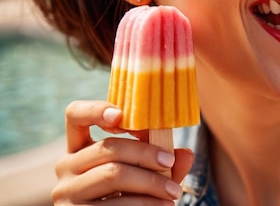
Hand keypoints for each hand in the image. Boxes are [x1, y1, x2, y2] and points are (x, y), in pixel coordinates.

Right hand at [52, 100, 193, 204]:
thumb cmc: (131, 197)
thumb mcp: (146, 175)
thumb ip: (164, 163)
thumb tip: (186, 154)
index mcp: (80, 148)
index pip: (75, 115)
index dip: (95, 109)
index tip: (121, 114)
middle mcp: (66, 167)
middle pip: (107, 148)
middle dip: (145, 153)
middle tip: (170, 161)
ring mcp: (67, 193)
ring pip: (113, 174)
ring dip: (151, 182)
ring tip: (174, 192)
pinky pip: (115, 203)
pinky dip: (144, 204)